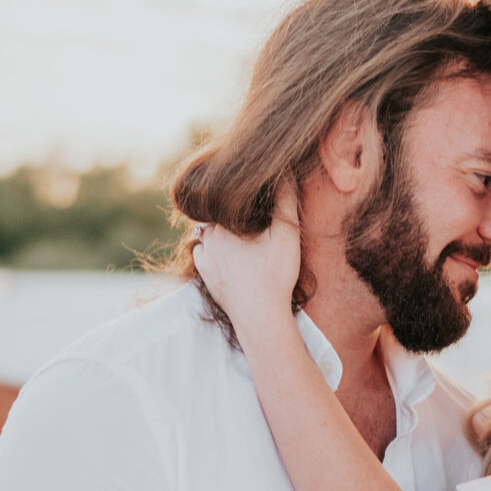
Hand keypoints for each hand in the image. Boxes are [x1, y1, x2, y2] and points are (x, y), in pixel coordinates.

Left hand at [193, 180, 300, 325]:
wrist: (260, 317)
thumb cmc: (274, 274)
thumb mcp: (286, 234)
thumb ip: (285, 200)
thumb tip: (284, 173)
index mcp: (221, 225)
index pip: (223, 199)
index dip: (237, 197)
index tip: (251, 198)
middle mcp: (206, 240)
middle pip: (214, 217)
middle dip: (228, 214)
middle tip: (249, 217)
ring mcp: (204, 261)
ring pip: (207, 236)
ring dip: (219, 234)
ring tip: (240, 236)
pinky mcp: (207, 279)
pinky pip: (204, 256)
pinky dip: (214, 253)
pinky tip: (230, 255)